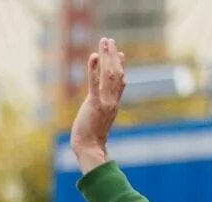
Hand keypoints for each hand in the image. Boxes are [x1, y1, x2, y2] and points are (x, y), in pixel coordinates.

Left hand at [70, 37, 125, 173]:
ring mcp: (105, 102)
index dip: (121, 67)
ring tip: (104, 42)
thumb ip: (101, 109)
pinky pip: (95, 83)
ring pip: (109, 75)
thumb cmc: (91, 139)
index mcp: (114, 105)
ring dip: (107, 56)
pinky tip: (93, 56)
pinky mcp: (94, 104)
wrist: (90, 149)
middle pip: (116, 74)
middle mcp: (112, 101)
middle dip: (113, 56)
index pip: (120, 82)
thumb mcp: (99, 120)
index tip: (121, 54)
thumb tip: (100, 107)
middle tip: (110, 41)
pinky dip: (94, 69)